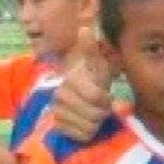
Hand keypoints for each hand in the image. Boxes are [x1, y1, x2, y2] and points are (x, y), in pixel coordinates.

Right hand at [51, 27, 114, 141]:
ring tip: (94, 113)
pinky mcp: (58, 128)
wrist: (83, 97)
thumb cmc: (93, 80)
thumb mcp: (98, 65)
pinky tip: (86, 122)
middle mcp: (59, 96)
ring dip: (97, 122)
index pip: (97, 97)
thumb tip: (85, 28)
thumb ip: (92, 50)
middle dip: (103, 111)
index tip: (106, 94)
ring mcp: (57, 113)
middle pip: (95, 114)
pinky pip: (82, 136)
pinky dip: (89, 132)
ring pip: (89, 126)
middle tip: (101, 105)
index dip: (106, 99)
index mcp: (71, 80)